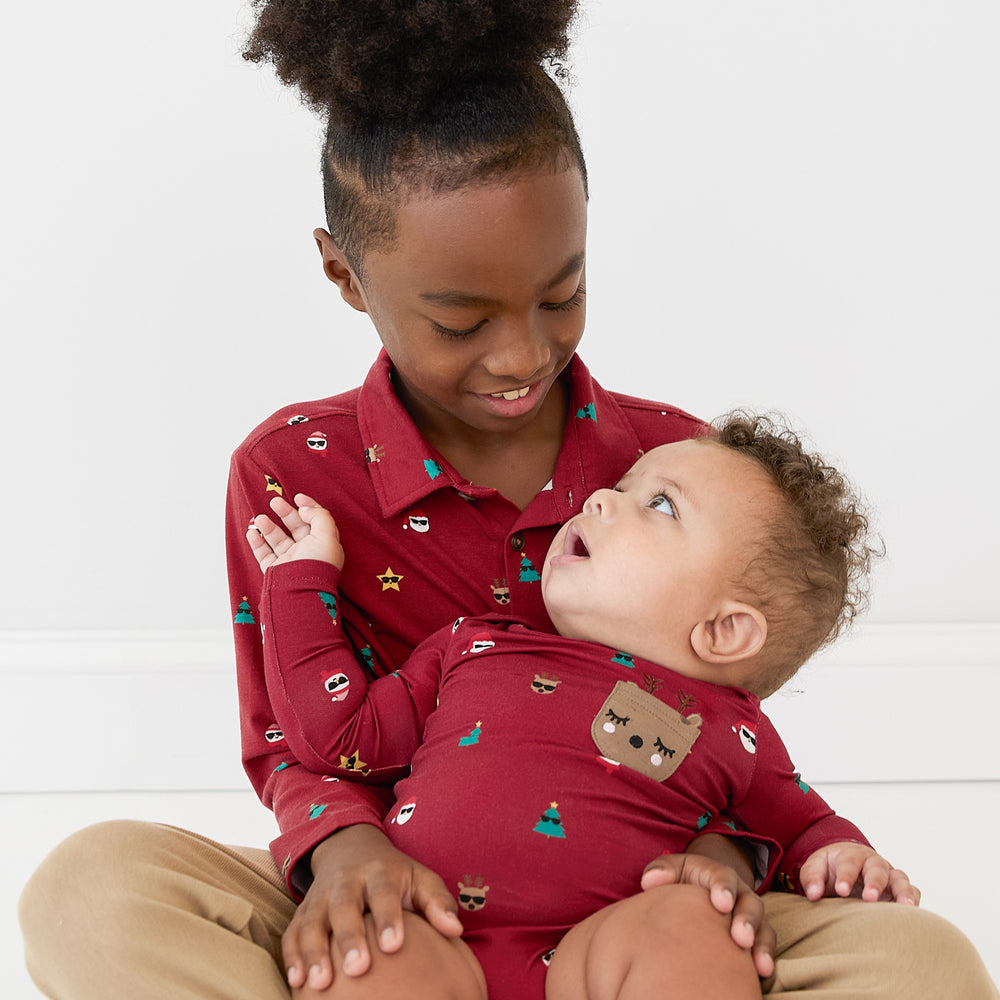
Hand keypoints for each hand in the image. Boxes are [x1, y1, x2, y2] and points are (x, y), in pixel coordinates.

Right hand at [247, 493, 344, 570]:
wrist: (301, 591)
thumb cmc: (317, 563)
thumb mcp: (327, 534)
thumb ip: (319, 515)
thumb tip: (304, 508)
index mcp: (324, 544)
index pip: (316, 521)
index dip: (308, 506)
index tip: (297, 496)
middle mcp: (308, 552)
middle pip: (296, 527)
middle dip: (285, 512)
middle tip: (274, 501)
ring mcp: (291, 561)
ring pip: (278, 539)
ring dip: (268, 527)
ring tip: (259, 518)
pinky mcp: (276, 570)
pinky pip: (264, 554)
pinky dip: (257, 543)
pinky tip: (252, 533)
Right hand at [282, 824, 463, 991]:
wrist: (351, 848)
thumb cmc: (394, 874)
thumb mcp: (419, 877)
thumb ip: (437, 902)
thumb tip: (455, 930)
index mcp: (379, 871)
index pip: (383, 892)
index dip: (388, 918)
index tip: (394, 946)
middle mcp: (346, 881)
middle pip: (344, 906)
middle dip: (349, 937)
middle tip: (358, 969)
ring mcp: (321, 896)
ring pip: (312, 921)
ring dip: (314, 951)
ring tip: (321, 982)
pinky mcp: (303, 910)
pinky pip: (292, 931)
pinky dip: (292, 956)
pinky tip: (297, 983)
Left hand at [640, 840, 775, 978]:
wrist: (699, 886)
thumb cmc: (682, 879)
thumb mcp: (672, 868)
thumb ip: (661, 871)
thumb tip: (649, 881)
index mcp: (717, 874)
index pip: (723, 877)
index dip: (724, 889)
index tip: (721, 903)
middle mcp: (739, 894)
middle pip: (750, 903)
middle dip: (747, 921)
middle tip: (741, 939)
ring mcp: (749, 915)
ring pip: (763, 927)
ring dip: (761, 945)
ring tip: (759, 966)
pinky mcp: (755, 936)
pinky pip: (766, 946)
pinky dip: (765, 959)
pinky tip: (762, 976)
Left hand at [798, 842, 920, 904]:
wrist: (845, 866)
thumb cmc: (830, 868)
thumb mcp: (815, 867)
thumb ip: (812, 878)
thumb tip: (813, 895)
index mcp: (851, 855)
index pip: (850, 863)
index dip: (846, 876)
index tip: (841, 890)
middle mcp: (873, 863)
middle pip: (877, 869)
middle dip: (875, 882)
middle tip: (869, 898)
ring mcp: (889, 876)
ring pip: (900, 879)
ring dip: (902, 892)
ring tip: (904, 907)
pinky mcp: (899, 890)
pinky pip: (912, 892)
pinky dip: (913, 901)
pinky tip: (912, 915)